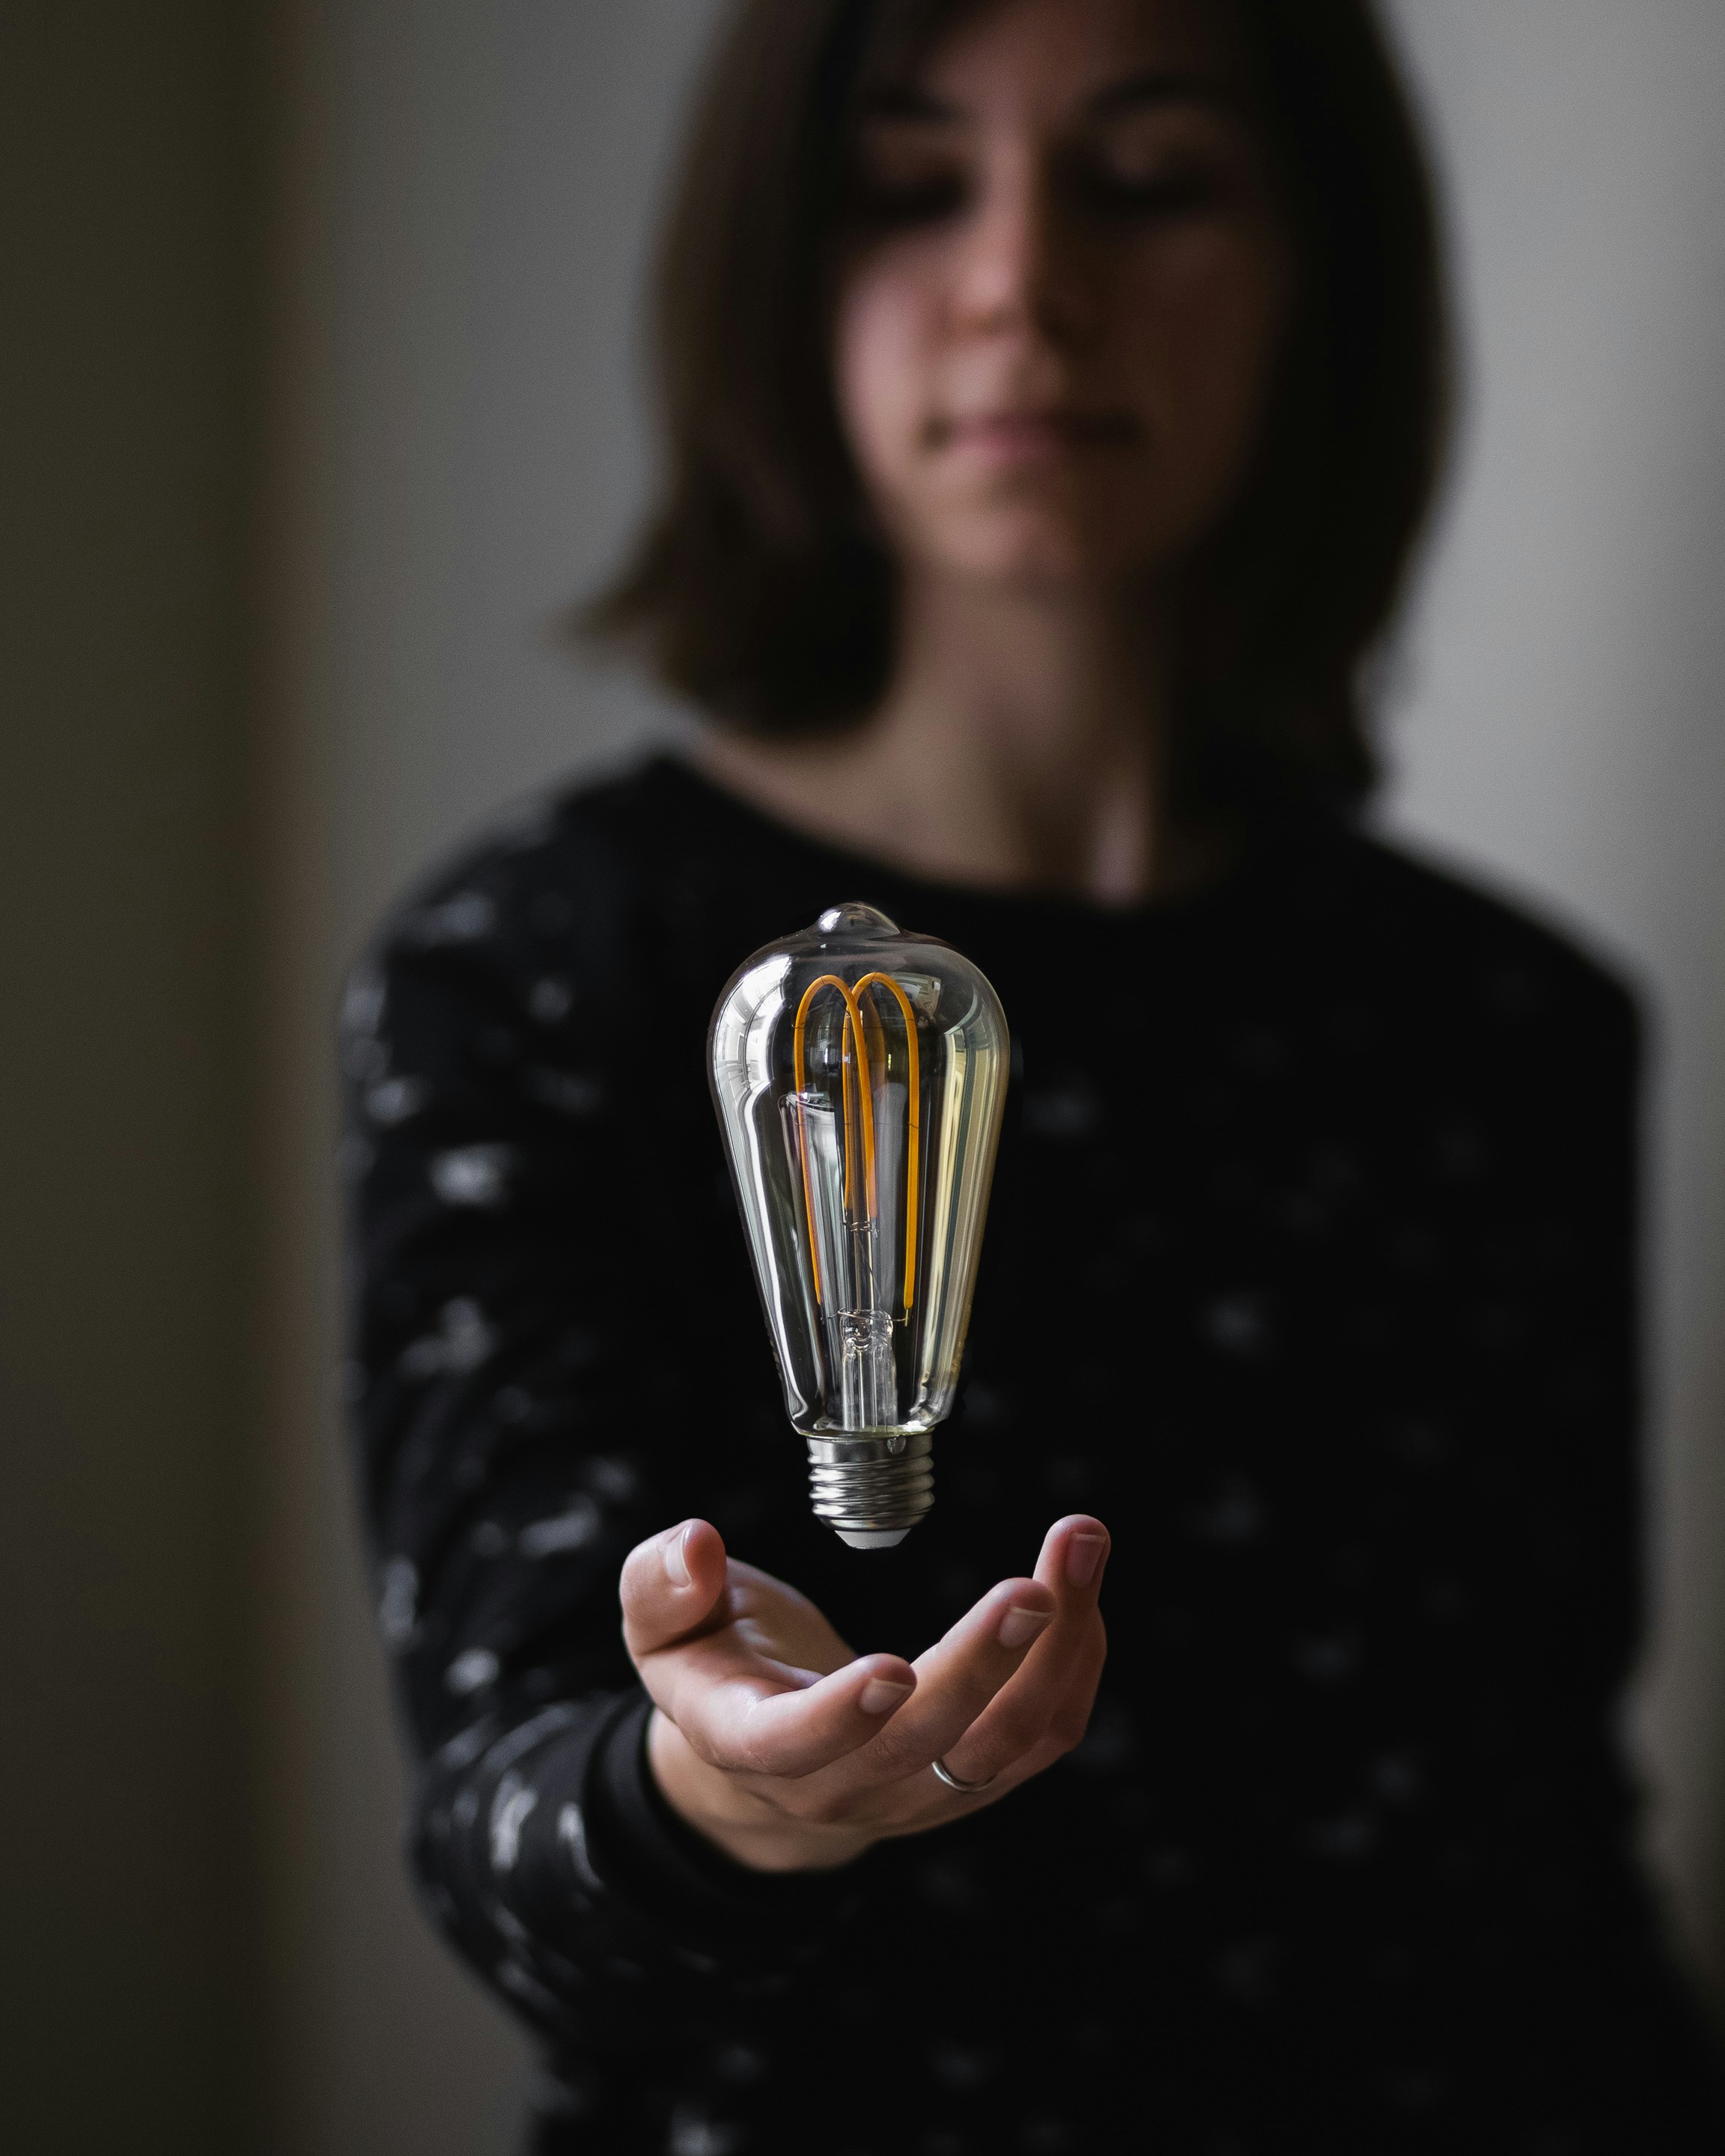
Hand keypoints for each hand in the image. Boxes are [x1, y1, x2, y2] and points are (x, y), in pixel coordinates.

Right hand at [619, 1514, 1109, 1872]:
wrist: (762, 1747)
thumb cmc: (712, 1662)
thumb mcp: (658, 1622)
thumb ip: (662, 1584)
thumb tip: (695, 1544)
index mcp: (748, 1744)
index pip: (795, 1749)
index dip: (843, 1719)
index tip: (892, 1668)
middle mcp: (839, 1787)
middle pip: (923, 1747)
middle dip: (984, 1665)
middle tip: (1031, 1587)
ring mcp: (915, 1795)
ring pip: (1002, 1747)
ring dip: (1055, 1653)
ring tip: (1079, 1546)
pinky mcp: (972, 1779)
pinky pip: (1041, 1737)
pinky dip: (1074, 1664)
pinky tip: (1081, 1588)